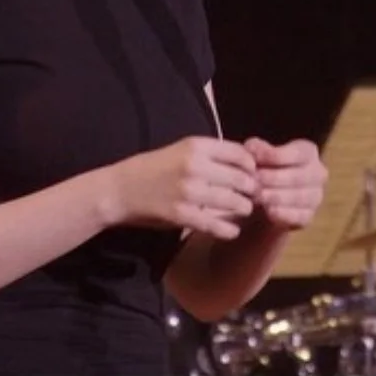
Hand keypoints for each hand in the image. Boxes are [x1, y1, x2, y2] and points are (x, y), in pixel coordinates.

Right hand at [109, 136, 258, 239]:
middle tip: (254, 196)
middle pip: (242, 179)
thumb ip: (209, 154)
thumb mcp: (180, 150)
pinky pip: (216, 224)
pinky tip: (232, 230)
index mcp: (195, 145)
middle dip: (252, 189)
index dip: (252, 166)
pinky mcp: (182, 215)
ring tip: (244, 210)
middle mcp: (194, 166)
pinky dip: (229, 229)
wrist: (121, 189)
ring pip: (234, 202)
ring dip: (243, 208)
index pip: (240, 153)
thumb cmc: (153, 168)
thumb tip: (244, 161)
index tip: (253, 174)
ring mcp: (189, 191)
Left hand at [244, 137, 326, 229]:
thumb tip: (252, 147)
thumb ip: (256, 149)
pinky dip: (284, 214)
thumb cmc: (263, 167)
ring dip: (278, 196)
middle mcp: (318, 173)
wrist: (264, 197)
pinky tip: (269, 211)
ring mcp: (316, 196)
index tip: (256, 159)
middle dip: (275, 178)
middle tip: (255, 181)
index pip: (298, 153)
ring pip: (301, 197)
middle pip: (300, 176)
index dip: (276, 156)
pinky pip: (300, 216)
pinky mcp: (309, 216)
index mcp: (308, 152)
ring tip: (258, 196)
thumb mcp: (258, 154)